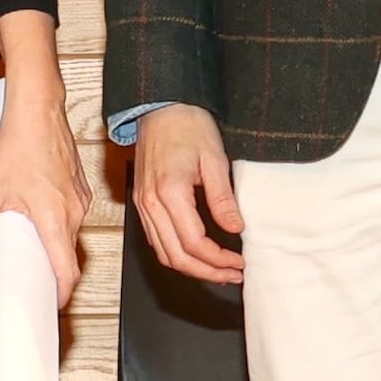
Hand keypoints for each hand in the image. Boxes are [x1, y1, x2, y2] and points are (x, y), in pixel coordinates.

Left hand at [0, 17, 86, 291]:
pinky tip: (38, 213)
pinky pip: (72, 216)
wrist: (38, 111)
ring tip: (30, 241)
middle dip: (53, 269)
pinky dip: (58, 224)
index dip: (62, 292)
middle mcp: (73, 212)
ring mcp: (80, 200)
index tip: (54, 303)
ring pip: (70, 235)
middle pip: (68, 254)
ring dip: (54, 244)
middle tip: (32, 276)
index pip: (67, 269)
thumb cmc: (19, 145)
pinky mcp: (80, 189)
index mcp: (54, 218)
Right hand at [127, 106, 244, 287]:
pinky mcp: (141, 202)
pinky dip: (175, 254)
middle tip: (232, 275)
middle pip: (176, 257)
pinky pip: (155, 239)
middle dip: (206, 272)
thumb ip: (223, 198)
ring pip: (163, 253)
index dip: (219, 260)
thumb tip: (235, 229)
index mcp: (169, 192)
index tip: (239, 263)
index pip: (194, 243)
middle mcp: (150, 203)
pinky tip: (196, 254)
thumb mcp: (215, 159)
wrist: (160, 106)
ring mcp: (142, 204)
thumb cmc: (187, 125)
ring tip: (217, 270)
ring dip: (190, 268)